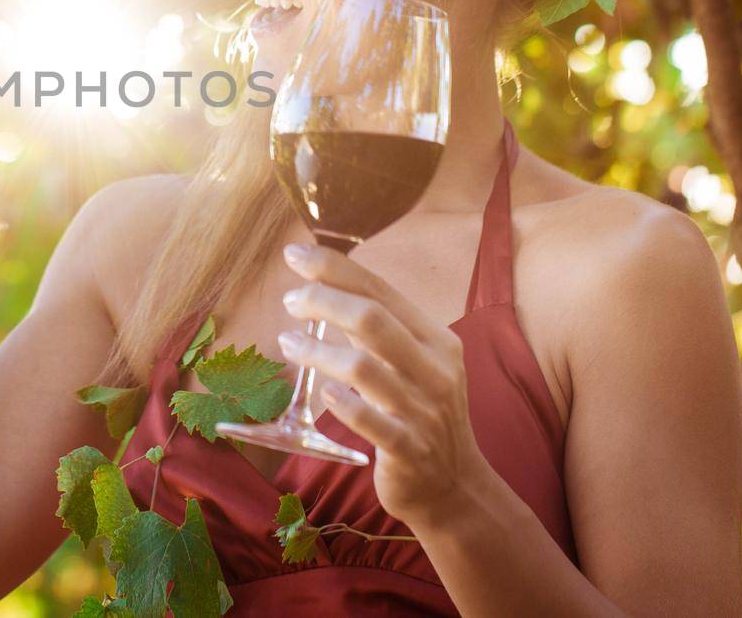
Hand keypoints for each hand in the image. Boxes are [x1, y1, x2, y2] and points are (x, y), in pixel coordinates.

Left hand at [277, 242, 493, 527]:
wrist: (454, 486)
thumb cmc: (421, 414)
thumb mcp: (413, 365)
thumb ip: (377, 330)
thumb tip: (324, 287)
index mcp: (437, 341)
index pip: (381, 290)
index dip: (334, 268)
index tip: (295, 255)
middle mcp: (436, 370)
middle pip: (372, 319)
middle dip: (323, 300)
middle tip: (291, 300)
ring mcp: (423, 411)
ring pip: (363, 366)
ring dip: (317, 351)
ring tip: (288, 342)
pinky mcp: (408, 449)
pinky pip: (370, 420)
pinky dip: (342, 402)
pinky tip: (322, 392)